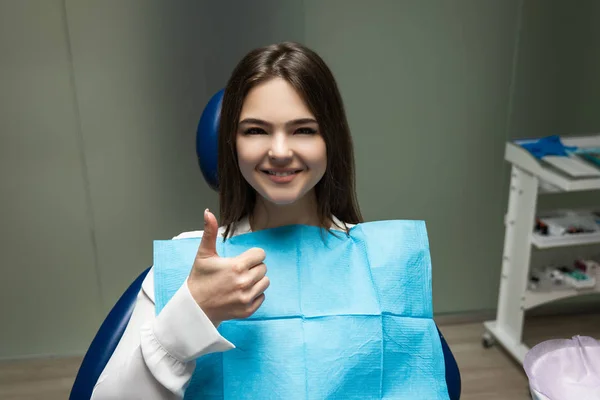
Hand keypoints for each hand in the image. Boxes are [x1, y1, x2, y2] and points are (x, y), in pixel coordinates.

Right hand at [187, 209, 269, 326]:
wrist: (194, 308)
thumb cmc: (200, 279)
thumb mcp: (204, 255)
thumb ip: (209, 232)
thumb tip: (208, 212)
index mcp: (237, 266)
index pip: (260, 254)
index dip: (252, 255)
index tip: (241, 260)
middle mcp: (244, 282)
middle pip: (263, 268)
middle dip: (253, 268)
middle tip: (237, 272)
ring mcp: (247, 298)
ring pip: (265, 282)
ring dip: (256, 281)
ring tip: (239, 282)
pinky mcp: (248, 310)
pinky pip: (262, 297)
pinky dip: (254, 295)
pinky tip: (239, 293)